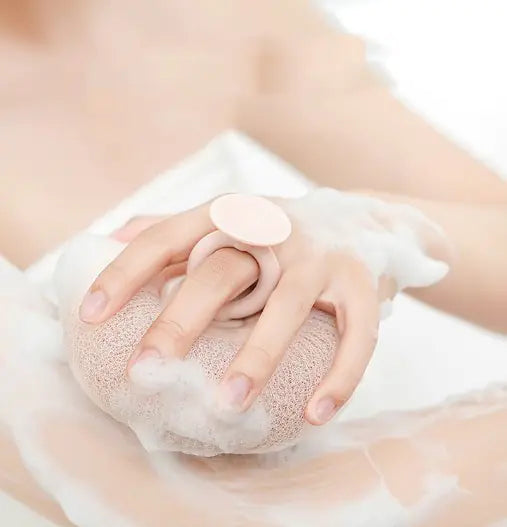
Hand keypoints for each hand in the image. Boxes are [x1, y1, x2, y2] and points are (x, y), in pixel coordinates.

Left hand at [80, 191, 447, 424]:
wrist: (366, 221)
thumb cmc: (280, 233)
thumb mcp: (230, 218)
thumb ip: (175, 228)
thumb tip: (110, 237)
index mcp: (234, 214)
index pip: (168, 237)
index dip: (125, 273)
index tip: (89, 315)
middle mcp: (277, 229)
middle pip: (221, 273)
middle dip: (180, 321)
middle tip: (146, 371)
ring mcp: (322, 256)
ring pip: (287, 307)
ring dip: (258, 357)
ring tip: (227, 403)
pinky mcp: (363, 283)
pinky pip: (355, 334)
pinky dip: (339, 376)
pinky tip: (316, 413)